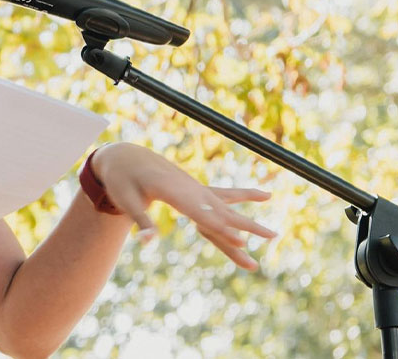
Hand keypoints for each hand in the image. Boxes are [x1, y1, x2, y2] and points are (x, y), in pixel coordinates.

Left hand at [91, 142, 276, 269]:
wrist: (127, 155)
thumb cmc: (123, 180)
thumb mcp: (126, 200)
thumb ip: (140, 222)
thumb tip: (147, 243)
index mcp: (170, 189)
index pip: (199, 213)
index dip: (221, 227)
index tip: (242, 241)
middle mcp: (188, 187)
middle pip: (220, 211)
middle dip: (245, 227)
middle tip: (272, 237)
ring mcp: (195, 186)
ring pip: (227, 207)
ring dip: (250, 221)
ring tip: (274, 234)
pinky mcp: (197, 187)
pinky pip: (225, 193)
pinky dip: (246, 195)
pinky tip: (267, 196)